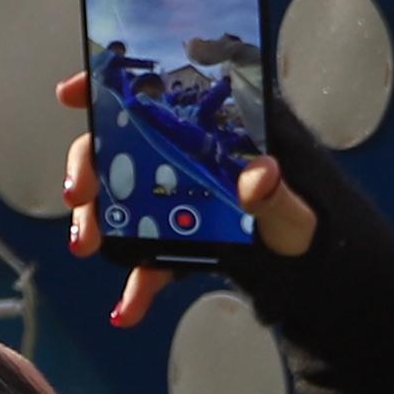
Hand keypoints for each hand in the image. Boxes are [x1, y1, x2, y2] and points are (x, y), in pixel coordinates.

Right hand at [60, 68, 317, 324]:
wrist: (321, 275)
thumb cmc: (315, 227)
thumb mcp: (297, 214)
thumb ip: (278, 198)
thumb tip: (260, 174)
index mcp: (226, 130)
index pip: (165, 92)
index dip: (114, 84)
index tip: (71, 93)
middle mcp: (196, 155)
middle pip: (127, 143)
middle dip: (89, 165)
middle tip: (77, 194)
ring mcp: (185, 197)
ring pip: (126, 196)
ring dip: (98, 219)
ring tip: (87, 245)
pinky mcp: (185, 239)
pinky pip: (151, 254)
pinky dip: (138, 282)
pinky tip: (128, 310)